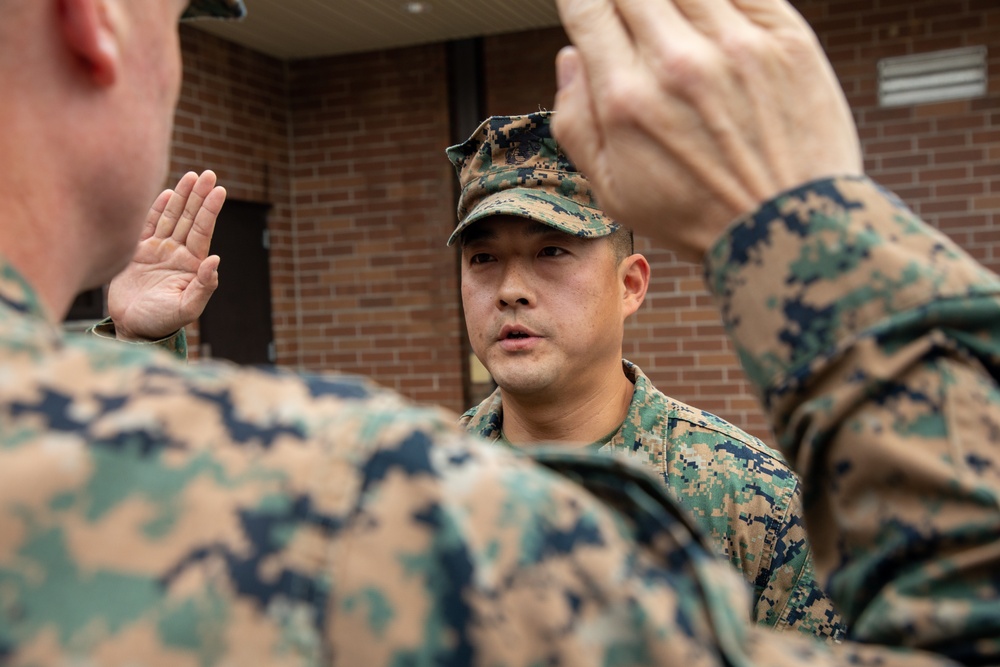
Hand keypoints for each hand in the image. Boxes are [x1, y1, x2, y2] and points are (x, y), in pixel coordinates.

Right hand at [108, 171, 224, 340]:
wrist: (132, 327)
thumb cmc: (161, 321)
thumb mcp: (186, 308)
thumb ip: (203, 286)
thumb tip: (215, 261)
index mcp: (192, 264)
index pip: (203, 231)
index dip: (210, 210)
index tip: (219, 190)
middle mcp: (177, 253)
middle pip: (190, 218)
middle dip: (199, 196)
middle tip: (209, 173)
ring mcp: (158, 250)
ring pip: (172, 218)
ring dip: (182, 197)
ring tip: (192, 175)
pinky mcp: (138, 251)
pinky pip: (150, 225)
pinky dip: (158, 209)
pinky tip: (167, 193)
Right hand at [551, 0, 862, 260]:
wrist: (789, 229)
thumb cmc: (695, 215)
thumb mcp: (612, 192)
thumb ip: (575, 122)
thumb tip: (570, 55)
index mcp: (626, 100)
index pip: (587, 5)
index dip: (581, 1)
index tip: (588, 8)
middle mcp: (677, 62)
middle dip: (622, 2)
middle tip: (632, 23)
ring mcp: (736, 45)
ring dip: (671, 4)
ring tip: (678, 35)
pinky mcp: (787, 37)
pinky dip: (720, 4)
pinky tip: (715, 30)